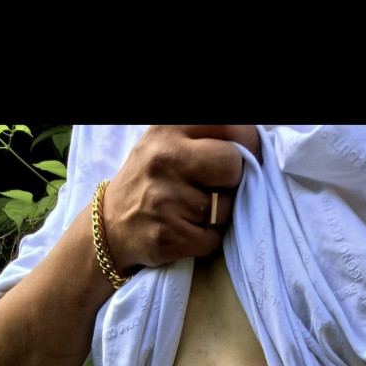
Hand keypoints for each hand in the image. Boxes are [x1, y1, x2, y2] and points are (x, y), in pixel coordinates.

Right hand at [103, 124, 261, 272]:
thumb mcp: (167, 143)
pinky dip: (207, 239)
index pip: (229, 126)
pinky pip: (212, 238)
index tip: (246, 155)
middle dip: (233, 180)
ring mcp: (164, 199)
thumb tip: (254, 145)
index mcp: (168, 130)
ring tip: (194, 211)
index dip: (247, 143)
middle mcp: (164, 159)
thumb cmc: (151, 181)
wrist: (111, 226)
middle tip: (216, 187)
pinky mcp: (168, 234)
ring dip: (218, 215)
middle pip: (232, 165)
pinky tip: (188, 231)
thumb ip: (205, 138)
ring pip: (225, 208)